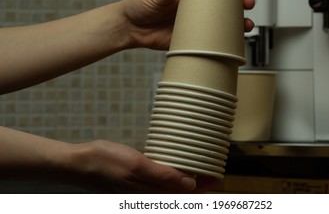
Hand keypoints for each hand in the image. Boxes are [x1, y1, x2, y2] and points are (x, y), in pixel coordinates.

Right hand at [70, 140, 217, 192]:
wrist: (80, 163)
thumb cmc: (106, 162)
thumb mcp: (137, 166)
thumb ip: (163, 177)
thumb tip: (191, 186)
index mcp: (151, 195)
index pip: (184, 196)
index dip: (204, 188)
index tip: (218, 177)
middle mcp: (149, 195)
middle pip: (180, 193)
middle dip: (199, 184)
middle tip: (213, 169)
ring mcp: (142, 189)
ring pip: (171, 188)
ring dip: (186, 179)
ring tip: (200, 167)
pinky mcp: (137, 182)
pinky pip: (160, 182)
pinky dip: (172, 175)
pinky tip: (175, 166)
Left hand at [121, 0, 254, 49]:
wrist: (129, 29)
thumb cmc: (139, 6)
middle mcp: (196, 8)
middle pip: (225, 4)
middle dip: (242, 2)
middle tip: (247, 2)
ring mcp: (195, 24)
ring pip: (222, 24)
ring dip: (238, 24)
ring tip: (246, 24)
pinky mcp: (190, 40)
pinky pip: (210, 41)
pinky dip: (222, 42)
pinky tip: (232, 41)